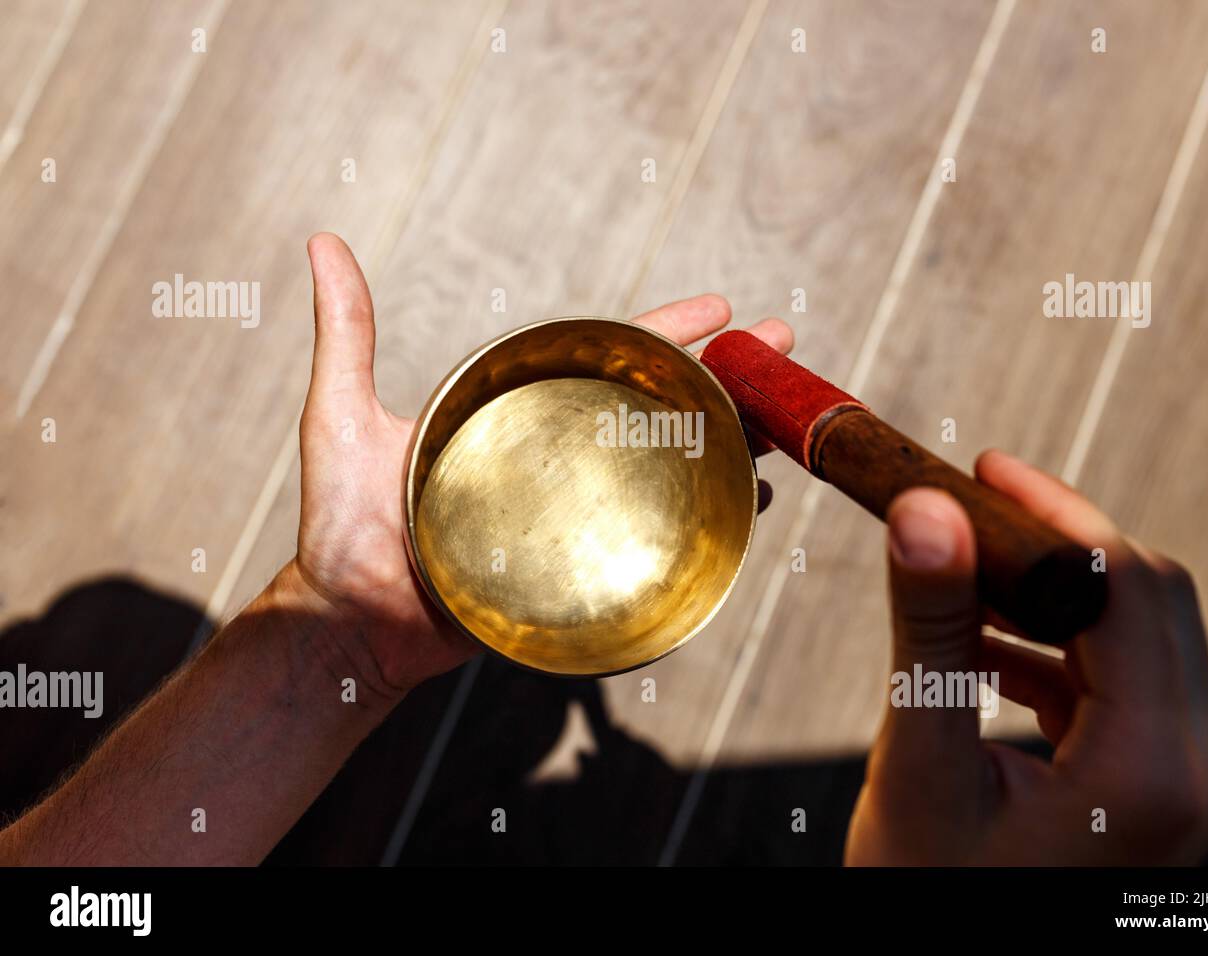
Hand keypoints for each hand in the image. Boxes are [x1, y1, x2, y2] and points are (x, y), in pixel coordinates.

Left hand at [292, 233, 793, 694]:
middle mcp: (559, 459)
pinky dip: (711, 515)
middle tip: (784, 347)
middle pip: (659, 406)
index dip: (667, 329)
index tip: (722, 303)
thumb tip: (322, 240)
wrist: (351, 622)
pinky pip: (662, 536)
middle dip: (728, 375)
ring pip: (673, 465)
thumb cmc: (342, 526)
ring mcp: (578, 514)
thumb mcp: (343, 414)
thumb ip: (346, 332)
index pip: (604, 358)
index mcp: (520, 414)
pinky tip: (747, 496)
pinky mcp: (586, 567)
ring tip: (787, 419)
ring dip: (734, 437)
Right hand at [845, 450, 1207, 864]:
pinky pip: (1115, 688)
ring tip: (962, 575)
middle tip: (970, 503)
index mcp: (1152, 769)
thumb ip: (932, 631)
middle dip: (1058, 543)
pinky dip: (1053, 652)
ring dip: (1053, 596)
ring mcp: (1179, 786)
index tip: (981, 470)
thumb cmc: (928, 898)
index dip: (1055, 513)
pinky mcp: (1150, 792)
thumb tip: (925, 513)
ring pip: (1135, 640)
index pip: (1126, 588)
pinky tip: (978, 649)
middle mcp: (1192, 772)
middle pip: (1148, 602)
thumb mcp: (919, 765)